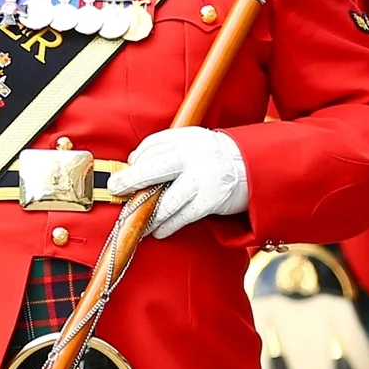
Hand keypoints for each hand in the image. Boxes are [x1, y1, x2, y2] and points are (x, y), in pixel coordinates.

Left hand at [113, 126, 248, 236]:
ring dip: (147, 214)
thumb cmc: (215, 157)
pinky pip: (181, 217)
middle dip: (130, 180)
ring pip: (164, 201)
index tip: (128, 172)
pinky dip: (167, 226)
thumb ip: (167, 151)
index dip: (136, 161)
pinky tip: (159, 230)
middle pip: (152, 169)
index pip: (151, 146)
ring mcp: (201, 179)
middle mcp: (192, 156)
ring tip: (137, 222)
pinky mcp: (209, 200)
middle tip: (116, 188)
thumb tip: (134, 165)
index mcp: (186, 138)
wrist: (252, 167)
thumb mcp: (193, 143)